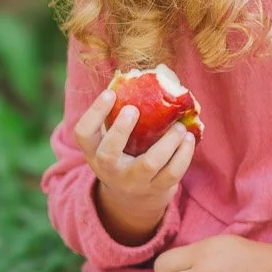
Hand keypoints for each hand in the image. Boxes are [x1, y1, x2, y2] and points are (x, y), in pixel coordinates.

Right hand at [74, 86, 196, 243]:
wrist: (134, 198)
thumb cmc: (124, 154)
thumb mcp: (113, 140)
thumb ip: (122, 112)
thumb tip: (152, 72)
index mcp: (94, 152)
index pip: (83, 133)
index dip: (94, 113)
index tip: (110, 93)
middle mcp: (108, 169)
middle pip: (109, 153)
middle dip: (121, 130)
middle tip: (134, 110)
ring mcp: (132, 181)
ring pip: (149, 164)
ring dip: (167, 142)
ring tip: (178, 126)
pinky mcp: (155, 189)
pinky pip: (172, 173)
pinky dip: (183, 155)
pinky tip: (188, 138)